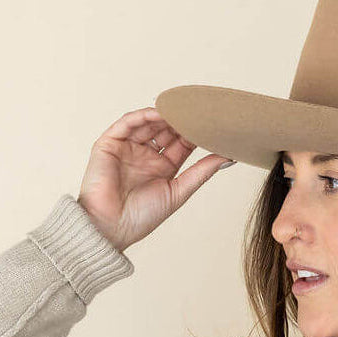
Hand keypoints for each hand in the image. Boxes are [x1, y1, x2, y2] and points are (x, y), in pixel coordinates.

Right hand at [76, 107, 234, 252]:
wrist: (111, 227)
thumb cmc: (142, 217)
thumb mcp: (179, 191)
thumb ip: (201, 172)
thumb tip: (228, 157)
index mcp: (162, 168)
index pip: (180, 143)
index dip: (194, 133)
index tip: (211, 124)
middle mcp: (145, 156)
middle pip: (165, 130)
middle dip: (180, 121)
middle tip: (197, 112)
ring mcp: (127, 148)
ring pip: (147, 123)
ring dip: (163, 115)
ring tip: (180, 109)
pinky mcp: (109, 143)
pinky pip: (126, 123)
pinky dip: (142, 116)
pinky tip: (158, 113)